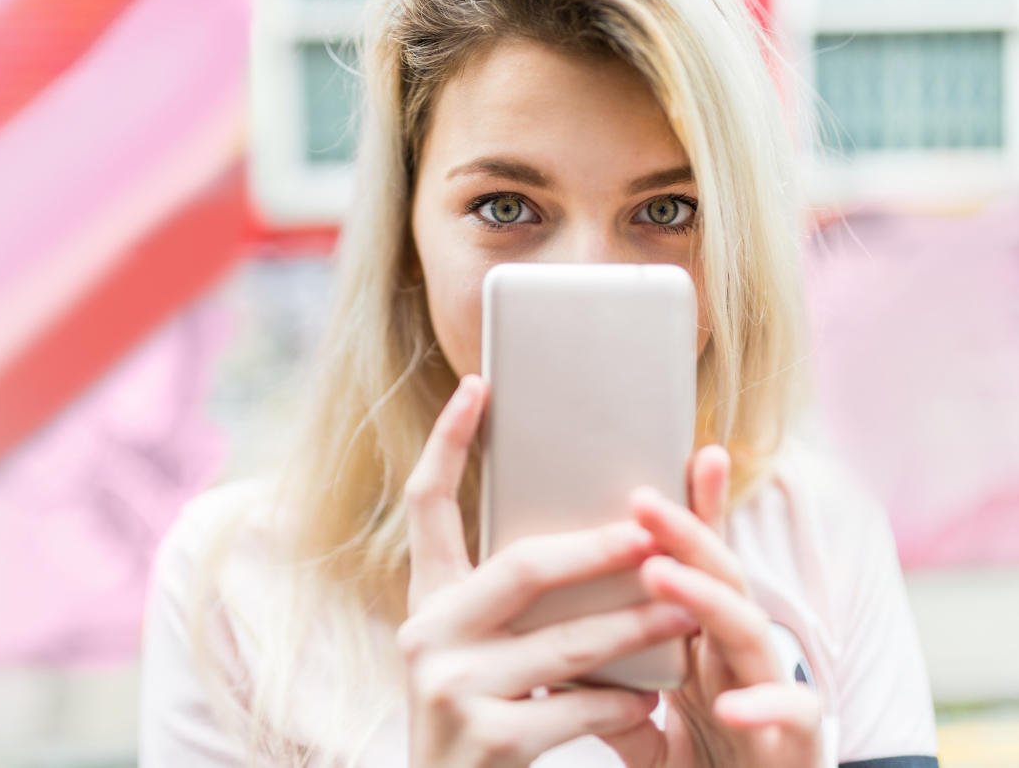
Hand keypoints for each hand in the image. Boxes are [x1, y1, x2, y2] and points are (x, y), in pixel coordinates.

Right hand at [400, 374, 698, 767]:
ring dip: (641, 626)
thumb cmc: (480, 720)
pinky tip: (648, 705)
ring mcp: (451, 687)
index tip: (480, 385)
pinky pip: (581, 707)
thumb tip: (606, 542)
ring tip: (690, 610)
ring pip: (570, 641)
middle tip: (655, 528)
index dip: (448, 442)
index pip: (426, 505)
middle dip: (600, 548)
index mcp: (426, 602)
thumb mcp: (476, 653)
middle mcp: (426, 634)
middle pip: (522, 565)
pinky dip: (625, 706)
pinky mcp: (488, 739)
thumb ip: (511, 605)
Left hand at [599, 446, 822, 767]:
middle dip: (687, 534)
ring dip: (706, 598)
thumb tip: (547, 662)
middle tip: (641, 498)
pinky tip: (727, 702)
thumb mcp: (647, 728)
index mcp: (706, 642)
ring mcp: (774, 692)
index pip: (701, 566)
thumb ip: (612, 694)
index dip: (696, 513)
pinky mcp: (797, 743)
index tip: (689, 454)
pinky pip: (792, 714)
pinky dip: (763, 705)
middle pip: (721, 577)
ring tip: (659, 573)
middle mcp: (741, 655)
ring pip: (750, 629)